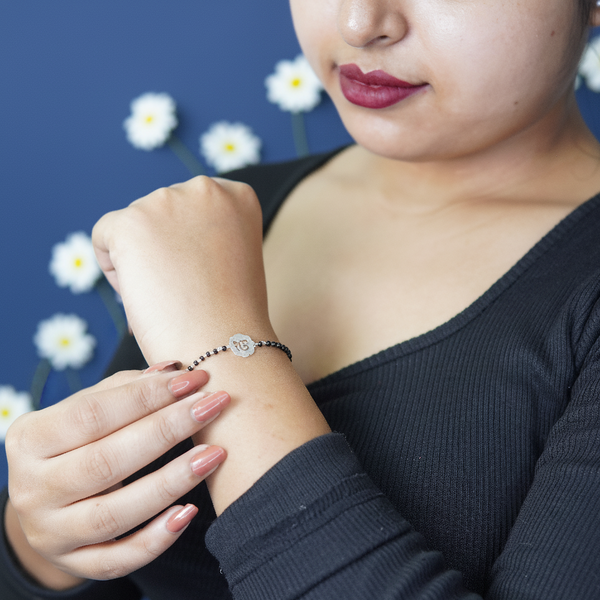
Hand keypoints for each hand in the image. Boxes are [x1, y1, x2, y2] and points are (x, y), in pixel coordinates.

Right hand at [4, 364, 228, 584]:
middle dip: (167, 430)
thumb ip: (127, 388)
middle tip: (213, 406)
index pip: (92, 414)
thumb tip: (175, 370)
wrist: (49, 498)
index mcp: (31, 439)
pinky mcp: (74, 562)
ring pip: (114, 513)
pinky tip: (189, 513)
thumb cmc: (77, 440)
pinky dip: (155, 540)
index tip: (195, 379)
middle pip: (106, 461)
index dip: (147, 396)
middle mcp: (33, 489)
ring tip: (214, 455)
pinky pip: (118, 559)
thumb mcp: (86, 409)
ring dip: (170, 482)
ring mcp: (50, 532)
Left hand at [92, 177, 270, 364]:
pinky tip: (144, 293)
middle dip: (164, 250)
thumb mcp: (236, 257)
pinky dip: (116, 269)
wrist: (226, 347)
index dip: (192, 246)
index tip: (203, 276)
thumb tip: (166, 235)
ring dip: (143, 260)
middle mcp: (204, 188)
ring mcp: (166, 201)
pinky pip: (104, 238)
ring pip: (134, 227)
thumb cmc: (232, 316)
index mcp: (237, 195)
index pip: (193, 208)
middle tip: (184, 291)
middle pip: (162, 214)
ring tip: (169, 296)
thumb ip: (210, 233)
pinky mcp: (130, 222)